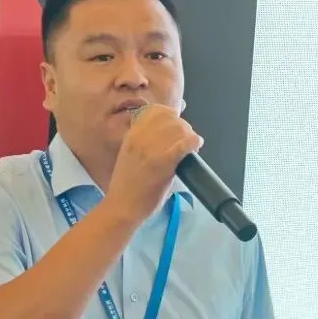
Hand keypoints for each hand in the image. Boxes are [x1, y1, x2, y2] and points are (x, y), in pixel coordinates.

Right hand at [104, 104, 202, 223]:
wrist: (121, 207)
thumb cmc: (126, 187)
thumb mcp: (129, 156)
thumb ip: (144, 144)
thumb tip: (165, 137)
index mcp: (131, 135)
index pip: (155, 111)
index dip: (170, 114)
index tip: (176, 124)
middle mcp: (140, 138)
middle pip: (170, 118)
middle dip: (183, 126)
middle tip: (187, 138)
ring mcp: (150, 150)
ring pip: (178, 129)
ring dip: (189, 135)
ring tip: (192, 145)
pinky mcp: (161, 164)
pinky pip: (182, 145)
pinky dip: (193, 142)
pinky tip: (196, 145)